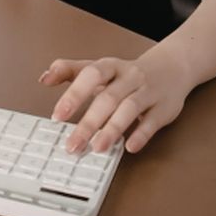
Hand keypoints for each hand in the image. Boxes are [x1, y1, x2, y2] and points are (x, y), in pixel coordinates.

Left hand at [40, 54, 193, 153]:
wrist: (171, 67)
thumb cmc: (125, 74)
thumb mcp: (98, 68)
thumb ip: (69, 71)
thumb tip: (43, 78)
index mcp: (110, 67)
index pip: (90, 75)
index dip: (74, 95)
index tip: (57, 115)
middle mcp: (129, 78)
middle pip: (108, 98)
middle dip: (89, 122)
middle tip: (73, 144)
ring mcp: (148, 92)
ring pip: (130, 109)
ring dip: (112, 129)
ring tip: (97, 147)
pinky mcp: (164, 108)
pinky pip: (153, 121)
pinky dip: (141, 134)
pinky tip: (130, 147)